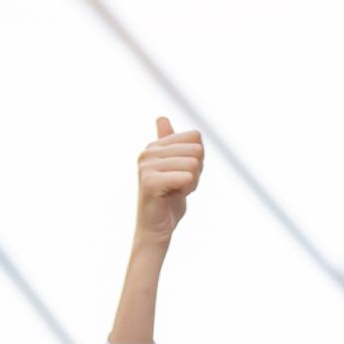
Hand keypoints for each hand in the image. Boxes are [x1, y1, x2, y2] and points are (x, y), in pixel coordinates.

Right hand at [135, 117, 202, 247]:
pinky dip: (186, 190)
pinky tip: (172, 196)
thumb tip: (161, 117)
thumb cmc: (169, 197)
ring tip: (175, 190)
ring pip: (193, 164)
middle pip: (197, 150)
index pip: (195, 137)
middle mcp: (147, 152)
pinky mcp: (150, 181)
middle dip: (196, 171)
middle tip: (179, 184)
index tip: (183, 173)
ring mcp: (146, 166)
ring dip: (191, 182)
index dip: (197, 158)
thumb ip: (171, 143)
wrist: (157, 227)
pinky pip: (187, 177)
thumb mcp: (175, 166)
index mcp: (155, 146)